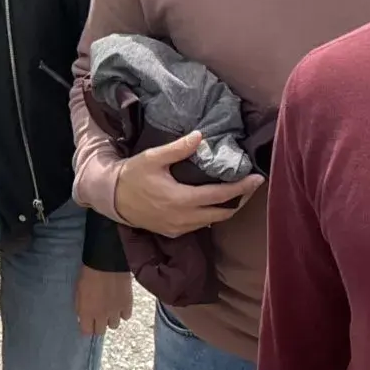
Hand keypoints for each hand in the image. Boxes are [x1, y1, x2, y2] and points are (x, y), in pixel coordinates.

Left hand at [75, 265, 133, 335]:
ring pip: (114, 326)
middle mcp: (101, 315)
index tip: (87, 323)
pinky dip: (123, 312)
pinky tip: (119, 304)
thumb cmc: (88, 274)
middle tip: (98, 317)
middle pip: (100, 331)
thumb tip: (83, 317)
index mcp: (86, 312)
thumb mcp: (78, 292)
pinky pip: (126, 317)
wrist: (106, 263)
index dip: (87, 328)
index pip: (86, 331)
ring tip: (109, 309)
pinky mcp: (127, 305)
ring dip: (111, 319)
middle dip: (98, 325)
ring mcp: (115, 311)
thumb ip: (81, 308)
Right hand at [111, 132, 261, 236]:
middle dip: (240, 199)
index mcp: (181, 199)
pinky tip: (213, 202)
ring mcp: (179, 228)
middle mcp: (184, 218)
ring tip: (236, 192)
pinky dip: (211, 214)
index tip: (258, 179)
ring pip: (213, 221)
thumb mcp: (153, 157)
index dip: (242, 188)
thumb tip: (201, 136)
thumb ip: (178, 148)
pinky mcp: (174, 232)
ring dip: (227, 208)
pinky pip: (200, 225)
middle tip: (251, 185)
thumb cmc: (133, 175)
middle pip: (223, 213)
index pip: (220, 195)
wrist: (112, 198)